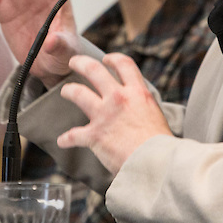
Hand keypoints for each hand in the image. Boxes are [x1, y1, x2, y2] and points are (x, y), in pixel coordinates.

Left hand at [56, 53, 172, 174]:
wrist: (155, 163)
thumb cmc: (160, 144)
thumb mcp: (155, 113)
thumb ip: (142, 104)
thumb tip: (137, 104)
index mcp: (137, 93)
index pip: (123, 64)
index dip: (113, 59)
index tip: (106, 60)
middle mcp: (118, 98)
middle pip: (93, 70)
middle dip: (80, 63)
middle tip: (74, 62)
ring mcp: (104, 115)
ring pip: (77, 93)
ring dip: (68, 91)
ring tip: (65, 91)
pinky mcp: (94, 135)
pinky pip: (73, 135)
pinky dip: (66, 139)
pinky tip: (63, 141)